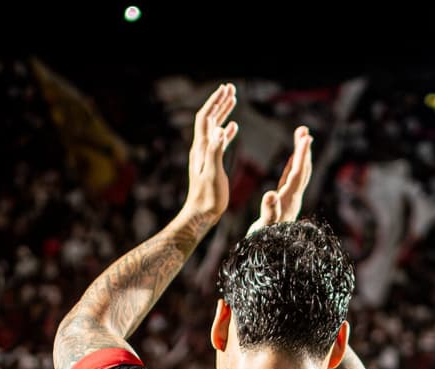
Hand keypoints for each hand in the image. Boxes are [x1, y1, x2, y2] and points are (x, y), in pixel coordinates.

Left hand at [183, 83, 238, 225]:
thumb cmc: (208, 198)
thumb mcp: (213, 174)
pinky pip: (219, 142)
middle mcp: (201, 149)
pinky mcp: (211, 164)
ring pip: (214, 128)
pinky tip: (233, 128)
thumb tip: (221, 128)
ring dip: (223, 113)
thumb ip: (216, 151)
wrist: (200, 215)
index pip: (206, 117)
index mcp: (202, 148)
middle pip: (209, 119)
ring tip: (233, 101)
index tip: (226, 89)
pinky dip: (226, 131)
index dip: (215, 102)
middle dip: (219, 102)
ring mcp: (205, 156)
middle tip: (230, 89)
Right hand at [247, 125, 313, 233]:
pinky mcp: (284, 203)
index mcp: (289, 201)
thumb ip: (269, 211)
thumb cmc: (265, 242)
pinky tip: (293, 159)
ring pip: (299, 173)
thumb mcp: (265, 226)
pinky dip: (292, 167)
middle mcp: (293, 199)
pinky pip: (291, 180)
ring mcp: (290, 201)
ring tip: (302, 136)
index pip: (298, 174)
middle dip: (303, 150)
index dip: (302, 155)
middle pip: (302, 170)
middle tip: (303, 130)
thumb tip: (270, 194)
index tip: (306, 136)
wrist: (269, 257)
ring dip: (300, 155)